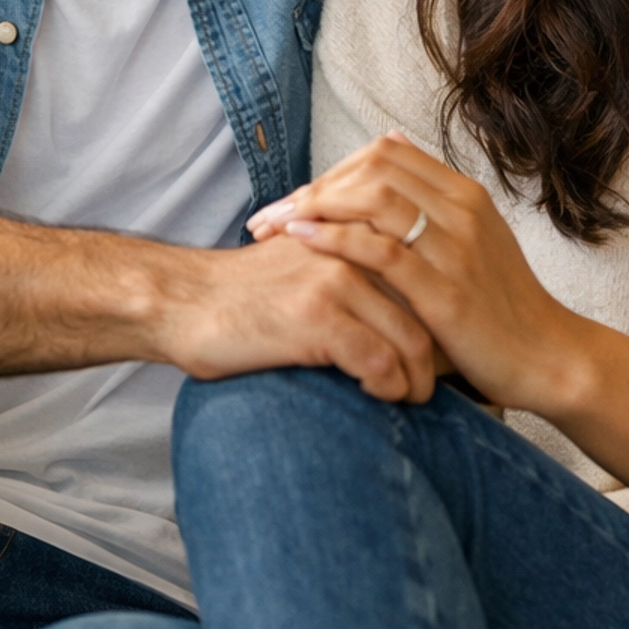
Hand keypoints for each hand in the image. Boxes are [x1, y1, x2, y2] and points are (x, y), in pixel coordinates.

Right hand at [172, 228, 436, 403]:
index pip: (424, 272)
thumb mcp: (306, 260)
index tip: (445, 348)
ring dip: (419, 380)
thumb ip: (351, 264)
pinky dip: (387, 386)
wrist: (183, 300)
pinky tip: (377, 394)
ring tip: (410, 398)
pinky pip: (378, 361)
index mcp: (355, 230)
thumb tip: (396, 302)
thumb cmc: (244, 291)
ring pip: (412, 339)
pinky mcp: (317, 318)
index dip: (440, 315)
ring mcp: (337, 282)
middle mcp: (353, 249)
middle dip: (439, 354)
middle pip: (427, 309)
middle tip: (435, 383)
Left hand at [247, 135, 580, 414]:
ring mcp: (456, 247)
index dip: (332, 170)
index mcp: (464, 195)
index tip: (296, 199)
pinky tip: (301, 242)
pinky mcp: (446, 290)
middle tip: (269, 215)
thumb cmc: (499, 308)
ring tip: (273, 227)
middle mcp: (461, 210)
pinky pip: (381, 249)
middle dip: (312, 187)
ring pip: (373, 198)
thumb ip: (430, 206)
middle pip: (371, 168)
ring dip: (312, 208)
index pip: (385, 153)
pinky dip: (335, 239)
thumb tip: (390, 147)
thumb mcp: (471, 244)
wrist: (548, 357)